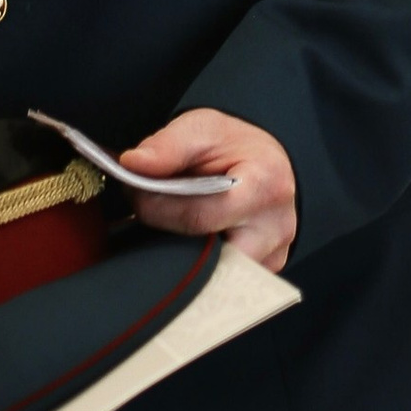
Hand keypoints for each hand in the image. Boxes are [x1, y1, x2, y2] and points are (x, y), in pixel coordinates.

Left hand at [119, 111, 298, 272]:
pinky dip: (199, 267)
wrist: (264, 161)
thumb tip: (133, 165)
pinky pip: (221, 283)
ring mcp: (273, 256)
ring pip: (213, 278)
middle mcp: (276, 227)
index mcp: (265, 185)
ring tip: (169, 228)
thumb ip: (167, 145)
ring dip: (183, 257)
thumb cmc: (234, 146)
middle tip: (149, 216)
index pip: (200, 217)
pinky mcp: (264, 273)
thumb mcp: (201, 128)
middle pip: (208, 257)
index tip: (135, 196)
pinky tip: (188, 242)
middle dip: (169, 240)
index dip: (158, 210)